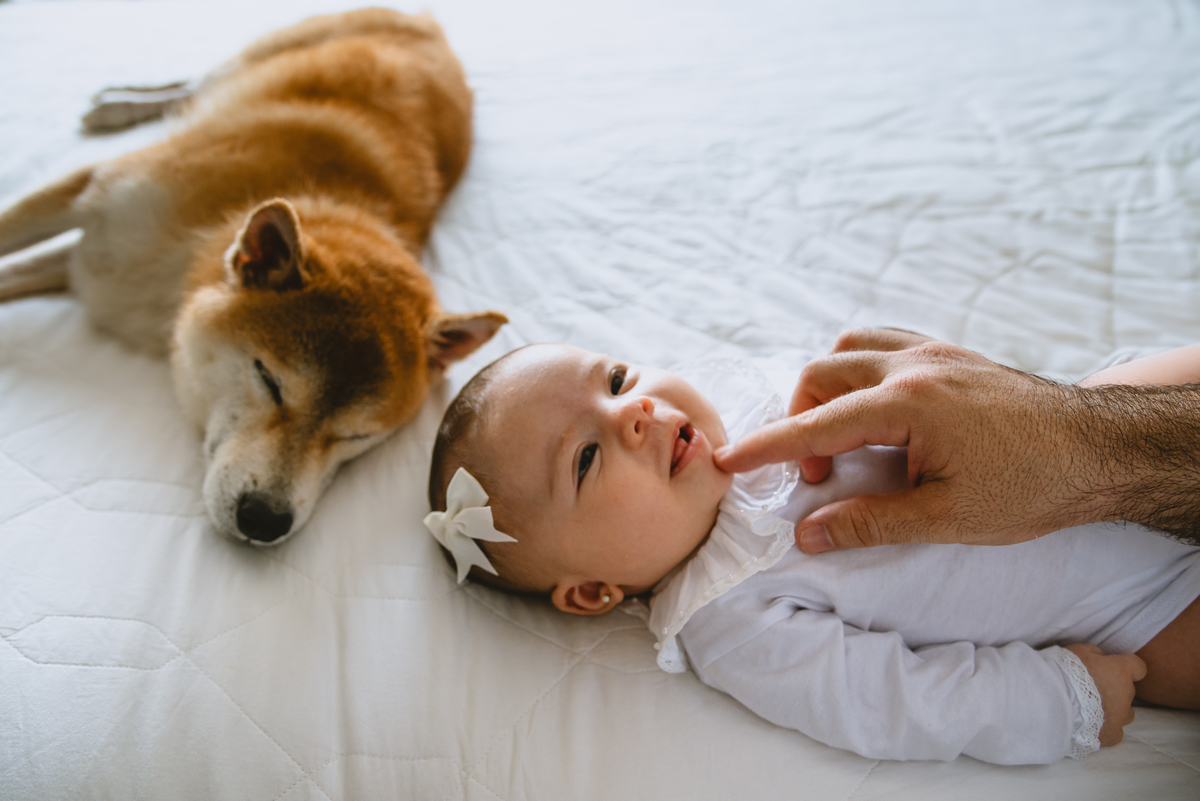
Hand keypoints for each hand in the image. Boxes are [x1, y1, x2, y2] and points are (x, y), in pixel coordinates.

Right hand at [714, 329, 1093, 551]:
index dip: (767, 446)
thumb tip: (808, 532)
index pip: (816, 425)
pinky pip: (883, 340)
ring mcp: (934, 351)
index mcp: (909, 403)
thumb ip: (871, 522)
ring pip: (849, 346)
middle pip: (822, 374)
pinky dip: (859, 367)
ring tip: (843, 436)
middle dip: (802, 421)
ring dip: (828, 388)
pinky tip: (875, 407)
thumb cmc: (1035, 486)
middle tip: (823, 474)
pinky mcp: (950, 353)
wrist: (1104, 451)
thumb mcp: (949, 517)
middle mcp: (914, 364)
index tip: (727, 460)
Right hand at [1065, 644, 1145, 746]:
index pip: (1137, 667)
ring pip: (1125, 713)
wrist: (1054, 701)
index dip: (1127, 667)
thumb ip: (1096, 653)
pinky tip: (1091, 725)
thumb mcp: (1079, 651)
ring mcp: (1120, 718)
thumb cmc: (1065, 672)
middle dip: (1114, 689)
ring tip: (1091, 709)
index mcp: (1121, 672)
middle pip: (1127, 691)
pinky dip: (1106, 728)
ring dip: (1113, 709)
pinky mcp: (1111, 735)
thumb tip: (1102, 657)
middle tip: (1092, 688)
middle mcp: (1126, 695)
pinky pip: (1115, 732)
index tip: (1113, 667)